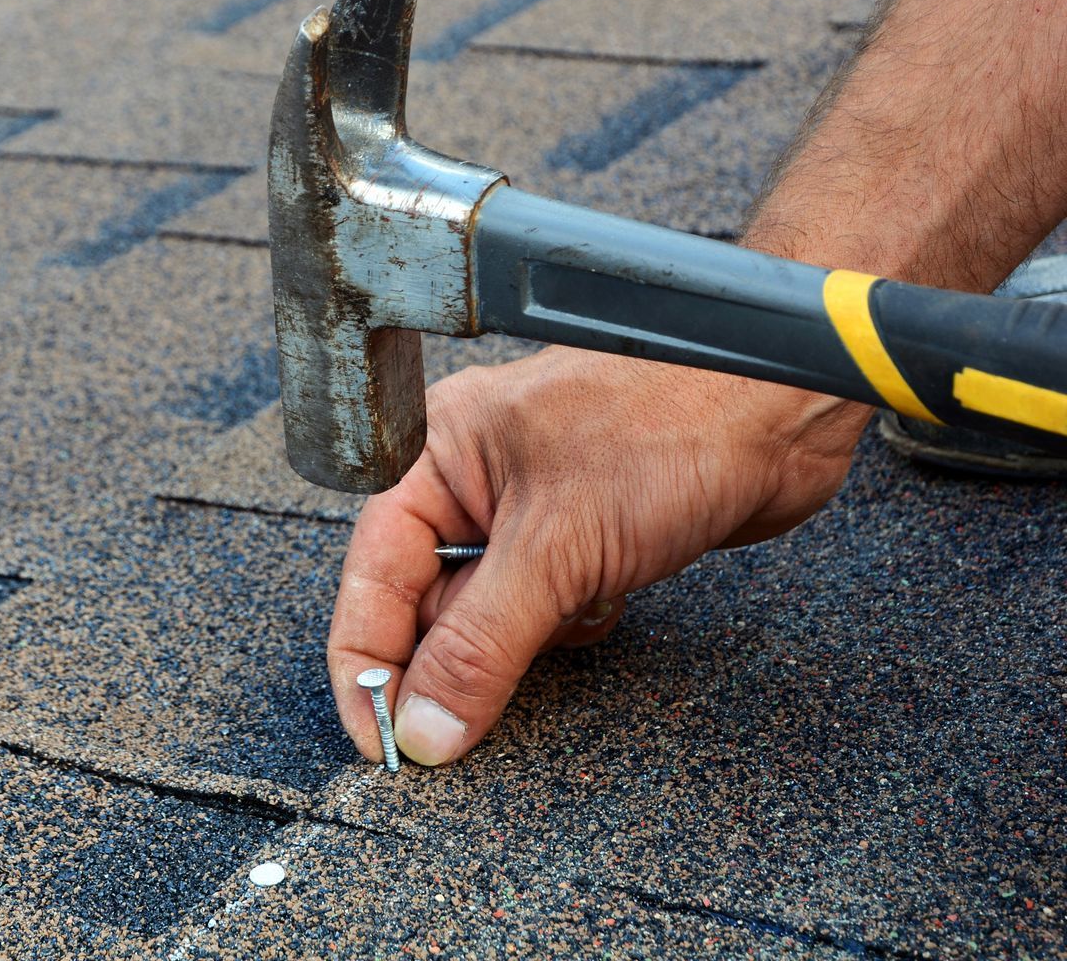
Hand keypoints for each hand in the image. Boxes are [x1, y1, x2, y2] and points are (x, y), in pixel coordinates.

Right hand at [328, 347, 870, 765]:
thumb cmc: (669, 425)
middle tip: (471, 713)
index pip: (371, 577)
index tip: (382, 741)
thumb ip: (479, 646)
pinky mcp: (585, 537)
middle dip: (458, 656)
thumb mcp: (555, 549)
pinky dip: (572, 625)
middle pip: (426, 603)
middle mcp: (474, 480)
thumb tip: (425, 727)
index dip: (368, 665)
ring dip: (529, 638)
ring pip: (492, 615)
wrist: (784, 410)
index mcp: (437, 454)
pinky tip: (610, 599)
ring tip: (576, 608)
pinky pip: (547, 612)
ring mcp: (532, 509)